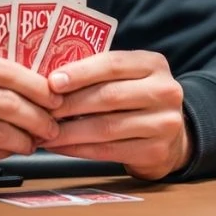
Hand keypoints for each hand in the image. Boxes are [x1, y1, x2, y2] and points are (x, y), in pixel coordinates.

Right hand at [0, 48, 61, 185]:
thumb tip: (21, 82)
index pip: (4, 69)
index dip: (36, 83)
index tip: (54, 93)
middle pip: (6, 101)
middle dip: (38, 115)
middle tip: (53, 122)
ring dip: (25, 139)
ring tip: (36, 140)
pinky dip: (3, 154)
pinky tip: (11, 151)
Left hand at [40, 50, 190, 180]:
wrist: (173, 136)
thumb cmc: (138, 99)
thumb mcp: (129, 77)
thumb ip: (99, 73)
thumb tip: (51, 79)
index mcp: (153, 64)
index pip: (113, 64)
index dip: (81, 72)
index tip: (52, 81)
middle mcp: (164, 91)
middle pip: (109, 96)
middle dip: (70, 104)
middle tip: (42, 110)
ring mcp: (164, 123)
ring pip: (106, 127)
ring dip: (69, 131)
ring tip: (45, 131)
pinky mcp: (156, 152)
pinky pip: (108, 151)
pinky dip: (79, 149)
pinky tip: (60, 146)